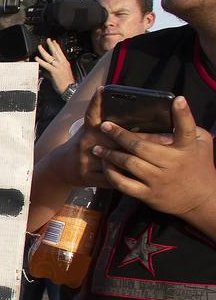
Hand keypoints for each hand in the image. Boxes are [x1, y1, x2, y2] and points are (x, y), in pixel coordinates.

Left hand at [35, 39, 75, 94]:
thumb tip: (45, 72)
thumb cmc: (65, 83)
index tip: (54, 41)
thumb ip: (50, 72)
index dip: (57, 46)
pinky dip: (41, 61)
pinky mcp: (54, 71)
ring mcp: (58, 67)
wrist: (69, 88)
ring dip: (44, 51)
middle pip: (56, 52)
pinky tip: (37, 58)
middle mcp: (62, 63)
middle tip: (48, 39)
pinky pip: (46, 65)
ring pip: (50, 57)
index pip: (60, 52)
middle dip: (51, 45)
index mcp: (65, 63)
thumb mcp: (58, 75)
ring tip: (40, 46)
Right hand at [43, 87, 170, 189]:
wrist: (62, 167)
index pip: (92, 113)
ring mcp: (85, 160)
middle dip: (145, 140)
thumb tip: (140, 111)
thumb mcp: (91, 131)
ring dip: (141, 161)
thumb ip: (109, 124)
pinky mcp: (87, 176)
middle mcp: (87, 142)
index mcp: (89, 129)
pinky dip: (128, 179)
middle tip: (167, 138)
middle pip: (118, 139)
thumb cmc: (85, 145)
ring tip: (162, 159)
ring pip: (117, 161)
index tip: (103, 89)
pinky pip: (112, 179)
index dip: (96, 101)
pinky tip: (145, 178)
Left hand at [93, 95, 215, 218]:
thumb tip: (175, 107)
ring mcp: (159, 179)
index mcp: (187, 148)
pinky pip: (124, 184)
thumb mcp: (201, 144)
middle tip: (105, 126)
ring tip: (96, 148)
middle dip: (120, 135)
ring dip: (110, 155)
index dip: (182, 113)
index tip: (177, 100)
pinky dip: (112, 174)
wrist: (201, 199)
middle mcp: (172, 163)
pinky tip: (105, 166)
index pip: (185, 129)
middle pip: (142, 147)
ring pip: (129, 164)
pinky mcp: (149, 194)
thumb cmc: (199, 165)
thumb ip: (188, 127)